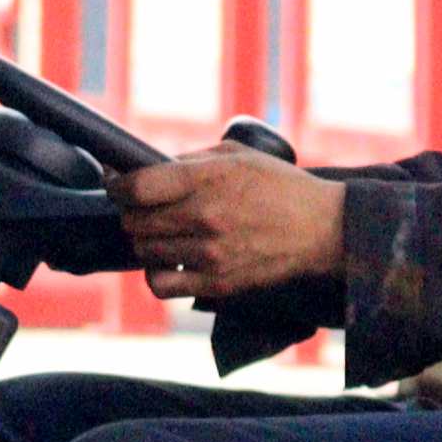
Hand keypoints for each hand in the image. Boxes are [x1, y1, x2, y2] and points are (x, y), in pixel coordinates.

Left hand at [115, 150, 348, 307]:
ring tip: (167, 233)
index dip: (119, 186)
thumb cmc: (280, 187)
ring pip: (144, 251)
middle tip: (147, 210)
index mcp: (208, 179)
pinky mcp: (216, 283)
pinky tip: (172, 261)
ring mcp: (209, 253)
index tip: (119, 185)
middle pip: (134, 221)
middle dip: (134, 213)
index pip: (137, 187)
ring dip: (148, 242)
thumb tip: (145, 166)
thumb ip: (190, 161)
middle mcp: (205, 216)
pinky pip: (160, 285)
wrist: (323, 229)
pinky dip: (157, 274)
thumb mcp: (238, 157)